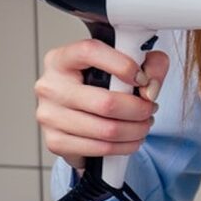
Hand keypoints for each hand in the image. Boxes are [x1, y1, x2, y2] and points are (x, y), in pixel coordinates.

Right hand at [35, 39, 169, 170]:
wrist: (79, 115)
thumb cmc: (103, 85)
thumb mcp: (130, 65)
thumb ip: (151, 65)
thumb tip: (150, 88)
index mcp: (62, 59)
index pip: (90, 52)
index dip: (123, 65)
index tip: (142, 78)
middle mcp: (50, 86)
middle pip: (107, 103)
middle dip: (140, 110)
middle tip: (151, 109)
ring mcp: (49, 115)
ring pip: (107, 130)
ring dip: (137, 130)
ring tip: (145, 124)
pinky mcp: (55, 141)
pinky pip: (101, 148)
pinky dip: (126, 146)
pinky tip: (132, 138)